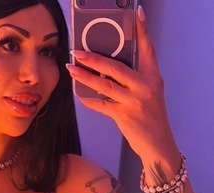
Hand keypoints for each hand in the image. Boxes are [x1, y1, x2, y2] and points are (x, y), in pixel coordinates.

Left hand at [66, 6, 179, 165]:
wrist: (157, 143)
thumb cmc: (151, 118)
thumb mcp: (150, 94)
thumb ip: (134, 81)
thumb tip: (108, 71)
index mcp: (153, 77)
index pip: (147, 49)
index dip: (142, 31)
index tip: (137, 14)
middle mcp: (145, 86)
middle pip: (115, 67)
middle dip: (93, 58)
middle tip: (77, 52)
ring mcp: (134, 101)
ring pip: (104, 84)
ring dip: (85, 77)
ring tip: (71, 69)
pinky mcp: (123, 115)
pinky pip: (100, 104)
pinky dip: (88, 99)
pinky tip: (79, 94)